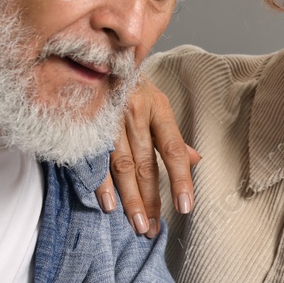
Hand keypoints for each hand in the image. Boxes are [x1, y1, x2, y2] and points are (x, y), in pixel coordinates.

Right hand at [94, 78, 199, 237]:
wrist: (95, 55)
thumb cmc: (131, 85)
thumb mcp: (157, 103)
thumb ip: (173, 135)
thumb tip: (196, 160)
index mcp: (158, 107)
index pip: (174, 150)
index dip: (181, 179)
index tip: (185, 206)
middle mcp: (135, 112)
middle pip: (146, 164)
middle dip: (151, 199)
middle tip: (153, 227)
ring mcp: (110, 117)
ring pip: (122, 165)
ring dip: (130, 198)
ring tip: (137, 223)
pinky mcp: (87, 122)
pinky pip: (95, 158)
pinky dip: (101, 182)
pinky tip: (108, 204)